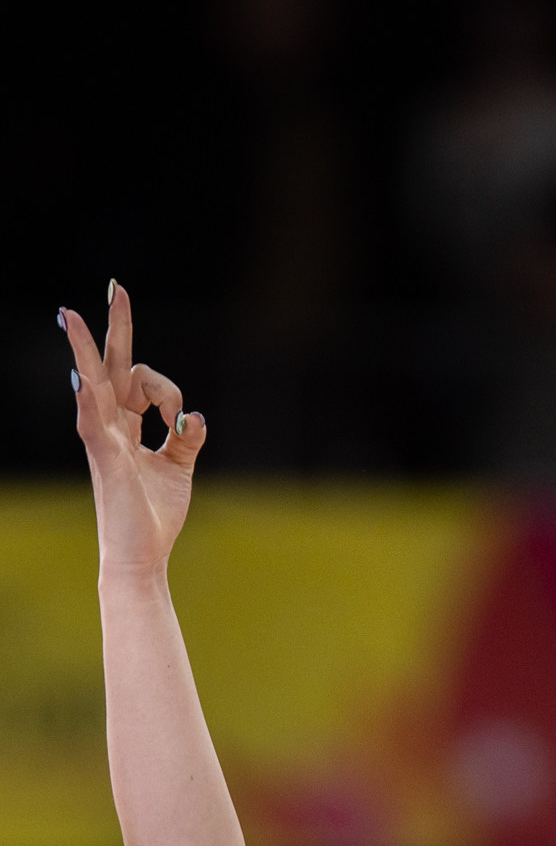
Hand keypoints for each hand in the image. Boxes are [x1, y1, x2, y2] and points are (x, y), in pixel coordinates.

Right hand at [61, 283, 206, 574]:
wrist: (139, 558)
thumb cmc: (153, 517)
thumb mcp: (179, 470)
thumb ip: (187, 439)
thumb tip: (195, 414)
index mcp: (127, 428)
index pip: (140, 381)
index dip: (166, 388)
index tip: (180, 419)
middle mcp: (111, 427)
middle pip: (113, 367)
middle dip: (115, 328)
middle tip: (116, 287)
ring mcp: (105, 441)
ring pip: (95, 385)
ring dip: (85, 351)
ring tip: (71, 318)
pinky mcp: (107, 460)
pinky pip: (93, 423)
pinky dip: (89, 400)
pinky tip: (82, 379)